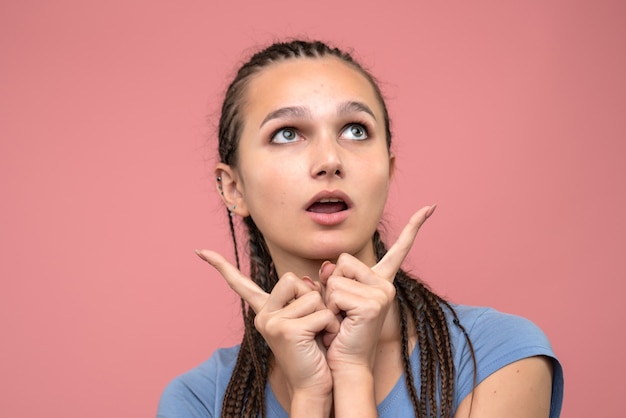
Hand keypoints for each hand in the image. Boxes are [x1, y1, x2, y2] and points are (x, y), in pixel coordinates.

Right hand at [195, 250, 339, 400]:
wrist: (314, 386)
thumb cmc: (315, 350)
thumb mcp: (310, 315)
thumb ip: (309, 293)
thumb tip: (317, 271)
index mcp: (264, 311)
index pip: (241, 284)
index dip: (221, 266)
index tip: (200, 251)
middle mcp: (263, 316)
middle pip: (293, 279)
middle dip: (311, 297)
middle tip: (313, 323)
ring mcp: (272, 323)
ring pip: (312, 296)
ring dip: (324, 314)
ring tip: (318, 335)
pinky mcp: (287, 331)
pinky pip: (322, 314)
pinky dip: (331, 327)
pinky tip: (323, 341)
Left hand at [319, 205, 435, 371]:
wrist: (344, 364)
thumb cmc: (336, 332)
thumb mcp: (332, 298)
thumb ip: (331, 278)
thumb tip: (328, 266)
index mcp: (380, 282)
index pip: (398, 250)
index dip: (414, 227)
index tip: (430, 207)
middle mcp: (386, 285)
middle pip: (343, 261)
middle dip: (332, 285)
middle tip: (340, 312)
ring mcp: (383, 293)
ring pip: (336, 276)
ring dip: (330, 299)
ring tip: (340, 319)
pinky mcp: (374, 303)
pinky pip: (336, 292)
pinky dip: (331, 308)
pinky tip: (342, 324)